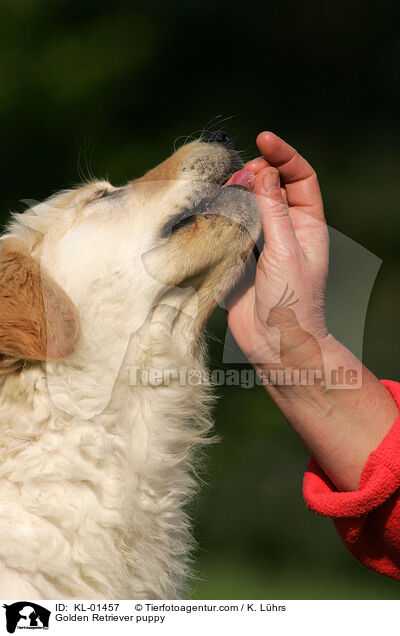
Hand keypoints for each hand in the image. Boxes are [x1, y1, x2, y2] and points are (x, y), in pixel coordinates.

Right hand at [227, 131, 329, 367]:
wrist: (275, 343)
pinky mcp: (239, 258)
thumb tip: (263, 170)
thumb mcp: (286, 250)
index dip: (284, 155)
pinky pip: (230, 229)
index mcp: (308, 225)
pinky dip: (221, 216)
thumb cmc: (292, 300)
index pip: (301, 178)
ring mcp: (262, 244)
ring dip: (236, 193)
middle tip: (238, 172)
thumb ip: (273, 209)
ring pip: (249, 206)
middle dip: (256, 171)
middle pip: (272, 187)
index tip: (263, 139)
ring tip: (223, 186)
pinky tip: (210, 210)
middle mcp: (286, 230)